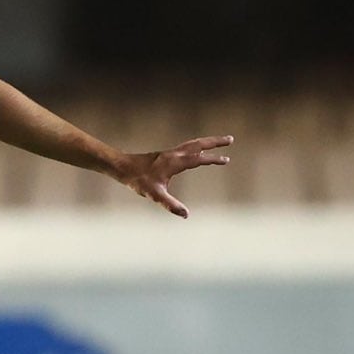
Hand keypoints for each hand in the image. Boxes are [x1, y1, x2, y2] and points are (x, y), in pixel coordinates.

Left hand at [114, 135, 233, 217]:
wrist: (123, 167)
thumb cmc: (138, 180)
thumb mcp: (154, 195)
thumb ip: (170, 204)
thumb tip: (186, 215)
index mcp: (175, 162)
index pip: (199, 158)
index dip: (213, 159)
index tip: (226, 160)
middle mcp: (175, 154)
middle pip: (199, 144)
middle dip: (216, 141)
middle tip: (231, 139)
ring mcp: (171, 152)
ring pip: (193, 143)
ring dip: (207, 141)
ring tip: (220, 141)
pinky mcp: (166, 154)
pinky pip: (187, 146)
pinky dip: (197, 145)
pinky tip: (198, 150)